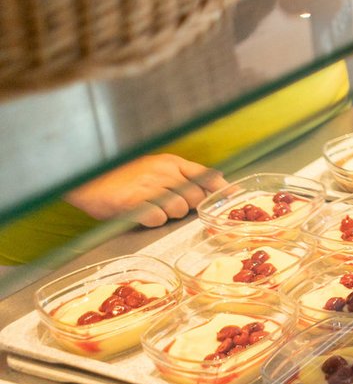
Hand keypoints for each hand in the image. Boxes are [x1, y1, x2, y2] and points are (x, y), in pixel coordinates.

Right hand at [64, 154, 226, 227]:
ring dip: (171, 215)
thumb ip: (179, 177)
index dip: (222, 189)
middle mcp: (163, 172)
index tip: (235, 197)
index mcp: (170, 162)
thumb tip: (209, 189)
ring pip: (179, 208)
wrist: (86, 180)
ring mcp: (148, 186)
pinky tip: (144, 216)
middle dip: (190, 207)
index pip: (206, 175)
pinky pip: (157, 218)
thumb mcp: (153, 170)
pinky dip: (154, 221)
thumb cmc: (122, 178)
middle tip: (173, 208)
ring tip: (154, 209)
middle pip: (195, 196)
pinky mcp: (133, 202)